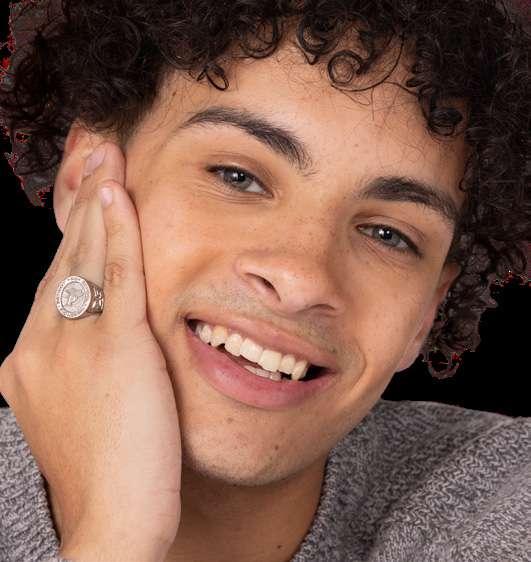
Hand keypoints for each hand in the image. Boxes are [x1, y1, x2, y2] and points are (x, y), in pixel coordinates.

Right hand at [0, 142, 181, 560]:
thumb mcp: (74, 407)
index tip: (83, 197)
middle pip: (63, 259)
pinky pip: (118, 277)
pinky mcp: (113, 349)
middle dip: (79, 203)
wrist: (111, 522)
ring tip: (104, 156)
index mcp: (27, 357)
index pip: (52, 280)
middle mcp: (38, 342)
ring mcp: (71, 343)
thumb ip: (75, 365)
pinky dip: (119, 232)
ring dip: (96, 203)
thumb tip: (90, 335)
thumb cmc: (103, 471)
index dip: (70, 235)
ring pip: (85, 258)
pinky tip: (121, 194)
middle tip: (91, 153)